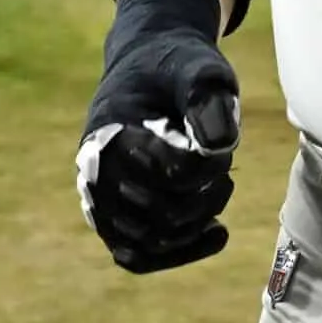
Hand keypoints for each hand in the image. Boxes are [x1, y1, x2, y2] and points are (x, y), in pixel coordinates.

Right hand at [77, 0, 239, 273]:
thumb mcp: (197, 66)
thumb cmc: (175, 68)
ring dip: (196, 225)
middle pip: (160, 214)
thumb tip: (221, 143)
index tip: (222, 145)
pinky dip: (179, 253)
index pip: (169, 173)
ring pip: (149, 243)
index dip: (209, 167)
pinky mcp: (112, 219)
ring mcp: (100, 200)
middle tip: (225, 171)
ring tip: (219, 191)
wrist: (148, 71)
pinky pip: (137, 257)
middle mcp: (96, 172)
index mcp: (110, 132)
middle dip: (206, 196)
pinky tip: (217, 234)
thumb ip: (207, 95)